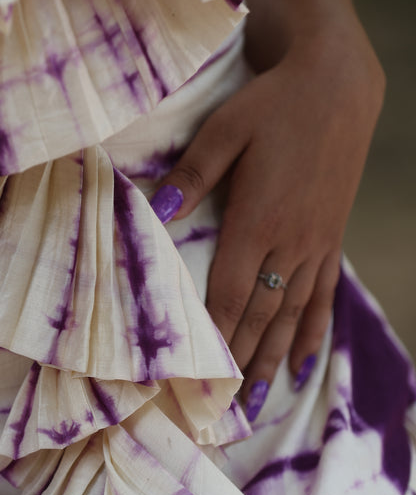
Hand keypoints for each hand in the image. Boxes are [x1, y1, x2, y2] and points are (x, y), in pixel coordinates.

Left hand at [152, 21, 384, 418]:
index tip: (197, 379)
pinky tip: (304, 362)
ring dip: (272, 360)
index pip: (229, 296)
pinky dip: (312, 332)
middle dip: (239, 365)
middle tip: (222, 411)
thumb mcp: (224, 129)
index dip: (214, 341)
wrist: (339, 83)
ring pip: (291, 315)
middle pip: (260, 317)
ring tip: (259, 401)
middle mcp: (289, 243)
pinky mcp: (331, 237)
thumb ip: (191, 176)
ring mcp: (315, 244)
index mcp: (258, 221)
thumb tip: (156, 212)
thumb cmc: (274, 102)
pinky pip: (322, 295)